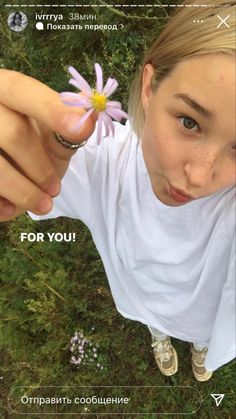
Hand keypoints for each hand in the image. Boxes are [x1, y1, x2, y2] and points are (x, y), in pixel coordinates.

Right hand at [0, 70, 95, 221]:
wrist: (7, 168)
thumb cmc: (31, 147)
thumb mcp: (51, 135)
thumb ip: (69, 124)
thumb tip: (92, 110)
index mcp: (4, 89)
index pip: (22, 91)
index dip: (52, 110)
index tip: (80, 129)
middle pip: (13, 134)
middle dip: (39, 167)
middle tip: (55, 189)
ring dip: (23, 191)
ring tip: (42, 205)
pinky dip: (0, 204)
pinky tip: (10, 209)